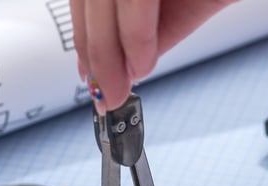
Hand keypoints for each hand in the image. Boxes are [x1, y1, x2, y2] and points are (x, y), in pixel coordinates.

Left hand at [71, 0, 235, 111]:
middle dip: (95, 50)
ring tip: (124, 84)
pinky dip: (134, 32)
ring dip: (111, 48)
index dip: (85, 37)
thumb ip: (148, 27)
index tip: (92, 76)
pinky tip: (142, 61)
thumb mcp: (182, 2)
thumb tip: (122, 67)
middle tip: (107, 95)